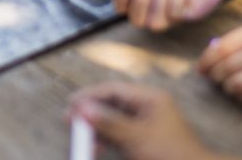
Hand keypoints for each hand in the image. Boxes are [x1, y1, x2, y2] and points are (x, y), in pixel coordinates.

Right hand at [69, 82, 216, 159]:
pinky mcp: (146, 139)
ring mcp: (147, 123)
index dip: (89, 95)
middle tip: (71, 122)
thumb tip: (82, 108)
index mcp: (150, 99)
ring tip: (83, 139)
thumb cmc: (171, 155)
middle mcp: (148, 107)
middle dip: (91, 113)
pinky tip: (98, 147)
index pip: (113, 89)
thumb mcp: (136, 138)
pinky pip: (120, 133)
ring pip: (114, 119)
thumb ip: (108, 122)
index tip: (71, 104)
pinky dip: (107, 138)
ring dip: (97, 128)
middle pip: (111, 103)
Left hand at [200, 21, 241, 104]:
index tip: (200, 69)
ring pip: (237, 85)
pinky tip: (241, 92)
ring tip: (226, 84)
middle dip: (214, 75)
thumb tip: (205, 62)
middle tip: (212, 78)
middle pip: (227, 68)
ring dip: (226, 87)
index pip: (222, 49)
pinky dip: (240, 96)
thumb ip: (233, 41)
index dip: (206, 61)